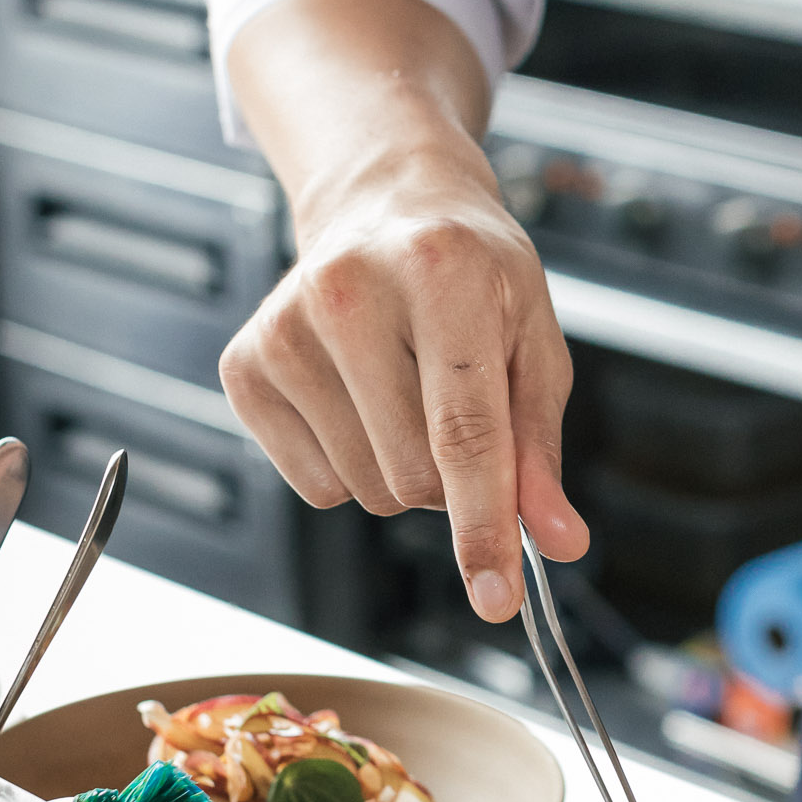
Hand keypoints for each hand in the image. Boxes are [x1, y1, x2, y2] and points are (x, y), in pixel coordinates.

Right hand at [218, 0, 586, 621]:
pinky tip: (357, 396)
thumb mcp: (531, 340)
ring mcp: (285, 328)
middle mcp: (350, 292)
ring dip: (402, 471)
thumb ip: (540, 449)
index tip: (498, 599)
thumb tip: (557, 543)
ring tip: (406, 390)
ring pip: (365, 490)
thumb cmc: (473, 271)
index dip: (484, 526)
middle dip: (453, 476)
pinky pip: (313, 486)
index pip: (465, 432)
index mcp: (443, 274)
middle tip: (456, 406)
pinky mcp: (244, 364)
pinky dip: (350, 466)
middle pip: (415, 476)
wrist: (385, 202)